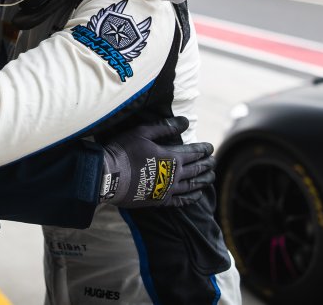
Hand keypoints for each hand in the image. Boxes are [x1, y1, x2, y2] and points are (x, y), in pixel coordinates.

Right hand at [97, 116, 214, 207]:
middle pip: (196, 170)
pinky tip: (197, 196)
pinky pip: (181, 201)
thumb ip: (165, 128)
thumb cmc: (124, 151)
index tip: (211, 147)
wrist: (108, 176)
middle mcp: (174, 175)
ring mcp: (167, 190)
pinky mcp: (159, 201)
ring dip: (203, 181)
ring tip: (211, 178)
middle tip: (214, 162)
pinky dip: (191, 198)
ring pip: (192, 186)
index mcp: (172, 157)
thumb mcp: (143, 133)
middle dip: (207, 165)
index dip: (204, 149)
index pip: (194, 152)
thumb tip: (185, 121)